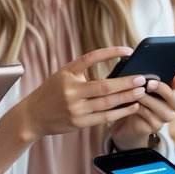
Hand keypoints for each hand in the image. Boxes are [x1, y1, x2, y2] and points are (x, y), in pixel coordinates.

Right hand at [15, 46, 148, 138]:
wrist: (32, 116)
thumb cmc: (52, 93)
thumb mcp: (63, 76)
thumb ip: (83, 72)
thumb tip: (114, 68)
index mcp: (67, 73)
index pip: (91, 58)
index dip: (111, 53)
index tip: (128, 51)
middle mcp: (70, 90)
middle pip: (104, 86)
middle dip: (126, 82)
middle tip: (142, 78)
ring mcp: (74, 108)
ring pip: (107, 103)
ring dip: (127, 97)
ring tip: (141, 91)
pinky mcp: (78, 123)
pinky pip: (104, 117)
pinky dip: (120, 112)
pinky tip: (132, 107)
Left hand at [111, 76, 174, 149]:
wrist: (127, 117)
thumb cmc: (136, 97)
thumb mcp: (141, 86)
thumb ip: (149, 79)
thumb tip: (148, 71)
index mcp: (172, 94)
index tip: (174, 78)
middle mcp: (172, 107)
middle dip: (162, 90)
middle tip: (149, 83)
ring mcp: (165, 118)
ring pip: (163, 110)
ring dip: (148, 100)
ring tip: (136, 93)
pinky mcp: (155, 126)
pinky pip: (151, 118)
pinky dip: (141, 109)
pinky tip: (133, 104)